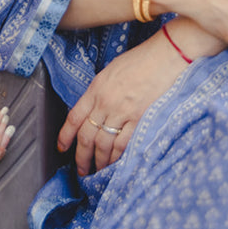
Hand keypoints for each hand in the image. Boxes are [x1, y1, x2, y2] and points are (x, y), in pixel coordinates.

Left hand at [58, 33, 185, 177]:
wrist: (165, 56)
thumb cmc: (141, 59)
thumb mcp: (111, 71)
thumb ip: (100, 92)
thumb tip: (93, 111)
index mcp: (96, 89)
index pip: (74, 118)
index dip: (65, 136)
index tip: (61, 148)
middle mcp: (105, 103)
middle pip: (86, 137)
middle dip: (81, 157)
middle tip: (80, 170)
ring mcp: (122, 113)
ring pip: (103, 145)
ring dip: (98, 162)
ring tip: (96, 172)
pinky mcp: (139, 120)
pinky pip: (123, 145)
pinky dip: (116, 158)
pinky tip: (114, 165)